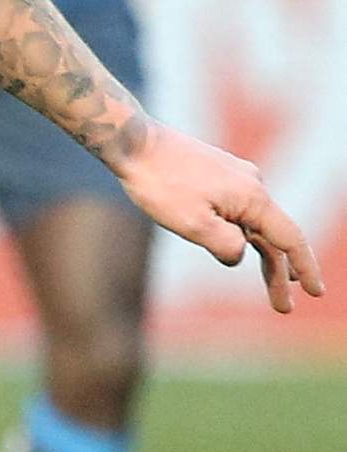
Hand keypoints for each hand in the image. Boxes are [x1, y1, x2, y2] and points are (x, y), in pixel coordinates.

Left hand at [118, 123, 322, 315]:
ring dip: (262, 254)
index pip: (289, 240)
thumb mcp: (192, 224)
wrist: (134, 143)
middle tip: (283, 308)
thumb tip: (240, 255)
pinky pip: (239, 210)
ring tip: (273, 284)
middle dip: (279, 273)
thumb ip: (225, 245)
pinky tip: (240, 245)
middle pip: (273, 237)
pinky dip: (244, 233)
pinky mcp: (220, 175)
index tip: (316, 292)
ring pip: (255, 224)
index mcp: (252, 198)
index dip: (305, 268)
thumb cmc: (160, 184)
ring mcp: (237, 178)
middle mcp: (253, 185)